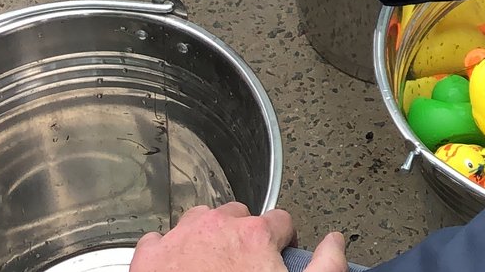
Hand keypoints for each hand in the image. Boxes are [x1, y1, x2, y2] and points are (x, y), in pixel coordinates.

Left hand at [127, 203, 348, 271]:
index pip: (280, 221)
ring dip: (207, 238)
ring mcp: (180, 239)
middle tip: (243, 267)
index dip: (281, 240)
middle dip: (242, 237)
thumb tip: (335, 243)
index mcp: (256, 236)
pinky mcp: (150, 256)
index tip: (276, 255)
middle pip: (238, 217)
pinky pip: (160, 240)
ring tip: (211, 268)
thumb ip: (325, 267)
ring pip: (199, 221)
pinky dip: (169, 253)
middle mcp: (217, 228)